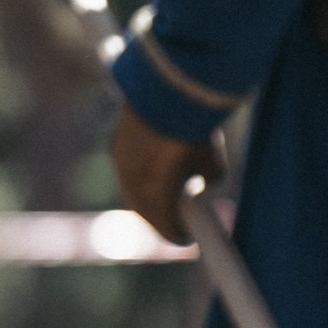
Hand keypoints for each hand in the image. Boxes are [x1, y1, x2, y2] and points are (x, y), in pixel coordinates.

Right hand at [111, 107, 224, 243]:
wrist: (167, 89)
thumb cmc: (193, 130)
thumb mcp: (213, 160)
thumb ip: (209, 178)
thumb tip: (205, 181)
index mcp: (156, 198)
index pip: (166, 230)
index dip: (180, 236)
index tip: (190, 238)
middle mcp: (132, 187)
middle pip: (145, 213)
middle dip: (160, 217)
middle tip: (178, 216)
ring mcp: (119, 165)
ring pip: (132, 191)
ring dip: (147, 194)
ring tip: (165, 188)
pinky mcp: (114, 144)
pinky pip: (126, 169)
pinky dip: (139, 172)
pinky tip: (153, 163)